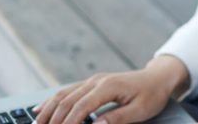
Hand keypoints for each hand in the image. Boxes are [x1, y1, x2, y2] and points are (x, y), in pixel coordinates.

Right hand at [33, 56, 188, 123]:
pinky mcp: (92, 83)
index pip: (81, 107)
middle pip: (67, 101)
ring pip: (63, 95)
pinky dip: (51, 102)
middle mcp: (96, 81)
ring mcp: (93, 81)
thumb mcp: (141, 110)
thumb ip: (118, 118)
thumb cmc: (152, 94)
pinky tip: (39, 110)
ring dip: (47, 111)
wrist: (158, 77)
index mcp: (108, 86)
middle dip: (52, 121)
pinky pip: (67, 91)